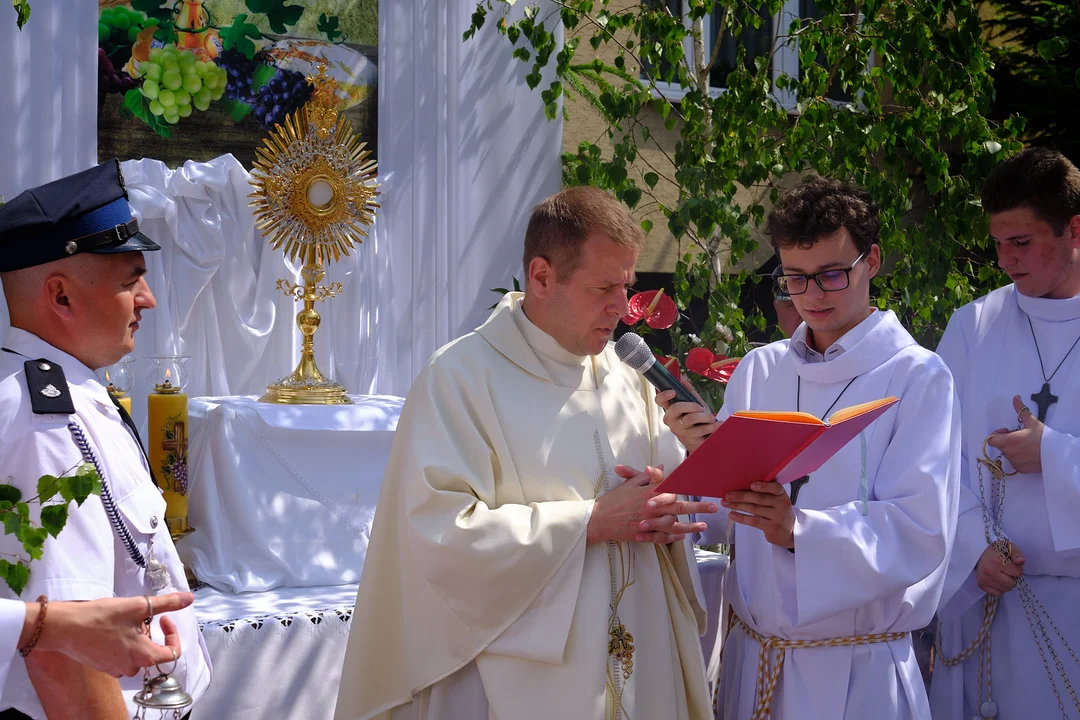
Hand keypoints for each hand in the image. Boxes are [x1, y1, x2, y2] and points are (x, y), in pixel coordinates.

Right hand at [34, 592, 192, 676]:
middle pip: (153, 652)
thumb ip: (167, 603)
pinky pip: (121, 656)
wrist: (65, 627)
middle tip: (141, 616)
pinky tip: (112, 629)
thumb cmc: (102, 617)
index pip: (172, 653)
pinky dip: (123, 643)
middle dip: (151, 633)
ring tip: (125, 621)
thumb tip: (189, 598)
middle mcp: (131, 668)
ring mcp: (115, 669)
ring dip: (137, 638)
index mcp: (144, 657)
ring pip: (136, 654)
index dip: (173, 634)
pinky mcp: (102, 666)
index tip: (164, 618)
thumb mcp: (138, 606)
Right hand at [587, 464, 716, 544]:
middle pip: (678, 507)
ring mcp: (648, 523)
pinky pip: (662, 538)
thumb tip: (661, 468)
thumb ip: (646, 476)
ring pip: (674, 525)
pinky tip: (683, 537)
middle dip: (697, 507)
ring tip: (703, 526)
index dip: (686, 487)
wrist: (598, 519)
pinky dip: (673, 538)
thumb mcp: (629, 483)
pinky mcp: (644, 535)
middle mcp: (651, 508)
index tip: (699, 486)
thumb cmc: (613, 500)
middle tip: (713, 507)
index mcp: (647, 493)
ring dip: (690, 526)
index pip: (671, 488)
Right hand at [657, 378, 718, 453]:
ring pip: (690, 418)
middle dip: (692, 405)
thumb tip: (683, 379)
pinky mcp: (686, 438)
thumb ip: (689, 392)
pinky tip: (716, 425)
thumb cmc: (698, 420)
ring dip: (705, 416)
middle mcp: (670, 419)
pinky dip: (712, 426)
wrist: (703, 439)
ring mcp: (677, 429)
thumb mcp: (695, 404)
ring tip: (711, 418)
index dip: (663, 395)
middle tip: (701, 408)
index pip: (660, 400)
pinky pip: (699, 429)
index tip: (673, 391)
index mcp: (671, 408)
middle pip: (676, 407)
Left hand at [721, 481, 794, 548]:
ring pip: (754, 509)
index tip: (751, 485)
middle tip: (728, 495)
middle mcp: (781, 505)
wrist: (790, 532)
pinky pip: (753, 521)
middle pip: (759, 499)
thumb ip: (765, 493)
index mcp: (782, 495)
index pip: (775, 488)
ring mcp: (777, 517)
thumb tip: (741, 486)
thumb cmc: (778, 512)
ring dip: (737, 506)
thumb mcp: (777, 501)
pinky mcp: (771, 528)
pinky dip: (741, 517)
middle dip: (741, 496)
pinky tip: (732, 514)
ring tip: (725, 503)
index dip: (764, 486)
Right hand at [975, 543, 1024, 596]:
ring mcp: (984, 579)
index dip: (1017, 569)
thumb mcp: (1009, 547)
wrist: (979, 553)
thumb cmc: (996, 551)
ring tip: (1001, 575)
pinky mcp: (981, 584)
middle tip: (1007, 571)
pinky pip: (997, 593)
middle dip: (1012, 578)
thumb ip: (1017, 554)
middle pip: (1012, 584)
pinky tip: (997, 580)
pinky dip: (999, 588)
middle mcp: (990, 571)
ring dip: (1006, 584)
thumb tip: (1021, 561)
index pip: (1017, 573)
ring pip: (1005, 589)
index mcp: (997, 561)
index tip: (1011, 565)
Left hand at [986, 395, 1043, 474]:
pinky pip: (1014, 462)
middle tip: (1020, 436)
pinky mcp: (1021, 469)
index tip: (1007, 431)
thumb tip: (1015, 398)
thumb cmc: (1044, 437)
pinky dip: (1018, 457)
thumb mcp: (1032, 421)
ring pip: (1008, 454)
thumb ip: (1021, 410)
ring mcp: (1015, 462)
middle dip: (1006, 440)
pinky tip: (1029, 453)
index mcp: (1009, 441)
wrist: (1057, 454)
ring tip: (1026, 445)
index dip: (997, 434)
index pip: (992, 440)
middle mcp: (1010, 453)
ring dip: (1012, 449)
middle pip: (1000, 446)